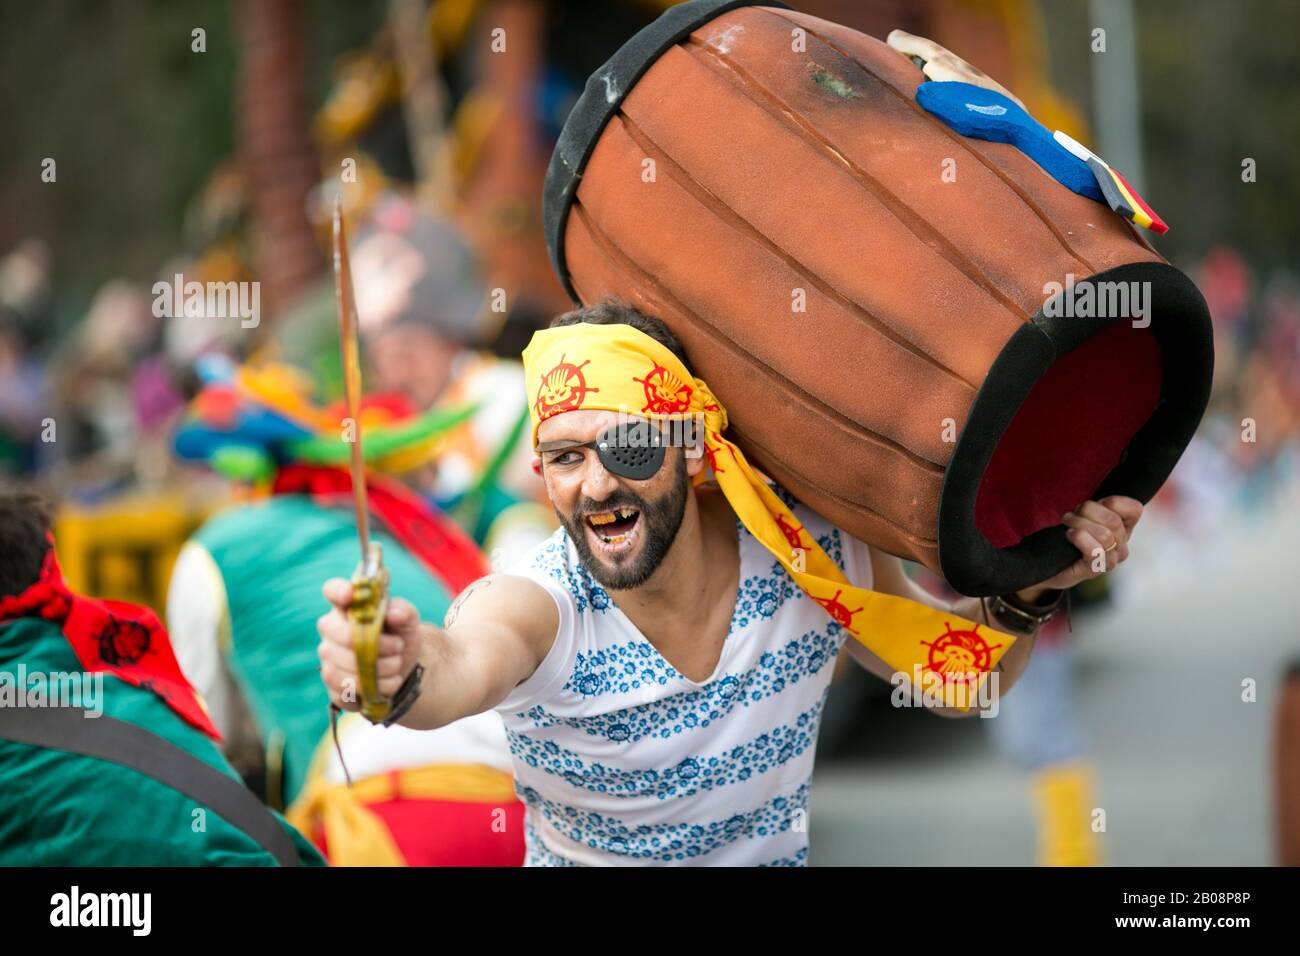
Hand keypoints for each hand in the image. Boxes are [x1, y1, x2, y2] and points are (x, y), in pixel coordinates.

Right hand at [317, 578, 423, 711]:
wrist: (404, 668)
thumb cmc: (399, 636)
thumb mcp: (408, 621)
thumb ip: (403, 611)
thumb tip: (394, 613)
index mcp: (347, 607)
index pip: (333, 590)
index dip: (338, 591)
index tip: (351, 594)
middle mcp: (331, 630)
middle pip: (343, 636)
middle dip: (377, 645)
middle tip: (398, 646)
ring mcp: (328, 658)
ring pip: (343, 666)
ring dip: (378, 669)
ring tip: (396, 665)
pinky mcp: (333, 686)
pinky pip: (345, 690)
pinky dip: (374, 688)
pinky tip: (389, 682)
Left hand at [1034, 496, 1142, 591]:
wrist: (1049, 562)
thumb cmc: (1069, 535)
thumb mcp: (1088, 514)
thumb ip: (1102, 507)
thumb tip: (1109, 502)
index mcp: (1124, 531)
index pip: (1135, 510)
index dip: (1112, 502)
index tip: (1092, 505)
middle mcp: (1122, 548)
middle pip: (1114, 521)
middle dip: (1087, 511)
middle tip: (1072, 514)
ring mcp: (1110, 561)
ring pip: (1105, 535)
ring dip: (1079, 523)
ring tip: (1067, 522)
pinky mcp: (1095, 570)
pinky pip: (1094, 551)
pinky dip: (1079, 537)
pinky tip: (1069, 535)